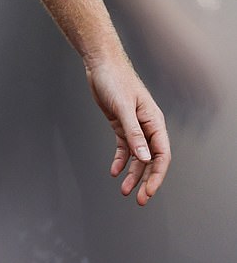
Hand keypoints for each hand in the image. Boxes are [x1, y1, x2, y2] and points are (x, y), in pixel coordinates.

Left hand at [85, 57, 170, 205]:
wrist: (100, 63)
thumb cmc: (115, 79)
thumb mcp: (124, 107)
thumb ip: (134, 133)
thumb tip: (144, 158)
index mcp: (154, 121)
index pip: (161, 154)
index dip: (157, 175)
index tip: (148, 191)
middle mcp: (146, 126)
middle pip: (151, 159)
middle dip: (145, 180)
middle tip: (138, 199)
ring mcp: (133, 125)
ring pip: (137, 156)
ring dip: (132, 174)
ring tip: (124, 191)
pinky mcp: (120, 124)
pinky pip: (124, 147)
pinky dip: (120, 160)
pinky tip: (114, 171)